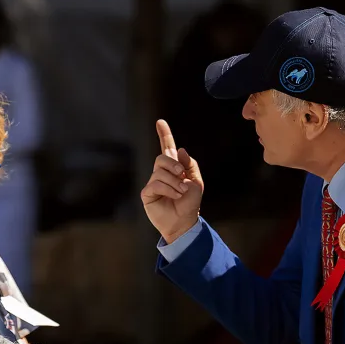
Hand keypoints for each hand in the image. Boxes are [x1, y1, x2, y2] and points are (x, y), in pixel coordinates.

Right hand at [141, 119, 203, 243]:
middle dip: (173, 164)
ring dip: (175, 182)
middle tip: (182, 175)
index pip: (166, 147)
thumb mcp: (197, 182)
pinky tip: (175, 196)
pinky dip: (169, 190)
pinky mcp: (147, 194)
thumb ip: (190, 165)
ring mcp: (153, 183)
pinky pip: (156, 184)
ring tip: (181, 192)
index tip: (160, 122)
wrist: (185, 222)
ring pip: (160, 173)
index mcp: (173, 168)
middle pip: (162, 158)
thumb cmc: (190, 203)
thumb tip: (180, 150)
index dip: (164, 134)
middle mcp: (161, 173)